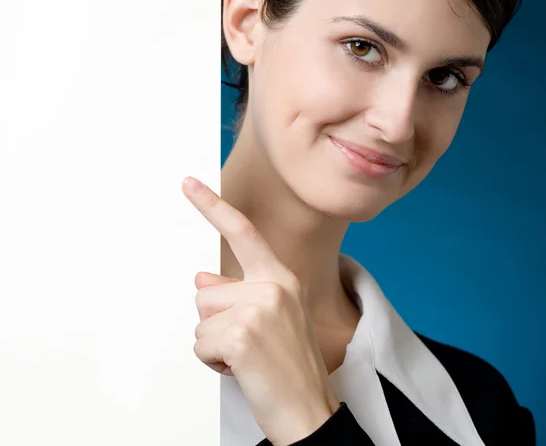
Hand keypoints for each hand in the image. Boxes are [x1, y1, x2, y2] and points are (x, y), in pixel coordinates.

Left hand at [182, 177, 339, 444]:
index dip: (212, 206)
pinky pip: (200, 344)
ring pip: (201, 319)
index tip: (187, 184)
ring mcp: (259, 309)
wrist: (309, 410)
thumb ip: (236, 293)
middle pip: (206, 293)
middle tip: (250, 346)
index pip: (243, 233)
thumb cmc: (290, 365)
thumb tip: (200, 278)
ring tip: (247, 358)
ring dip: (215, 344)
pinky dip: (213, 362)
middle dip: (216, 323)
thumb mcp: (270, 319)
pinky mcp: (241, 335)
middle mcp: (273, 286)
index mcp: (281, 278)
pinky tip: (242, 369)